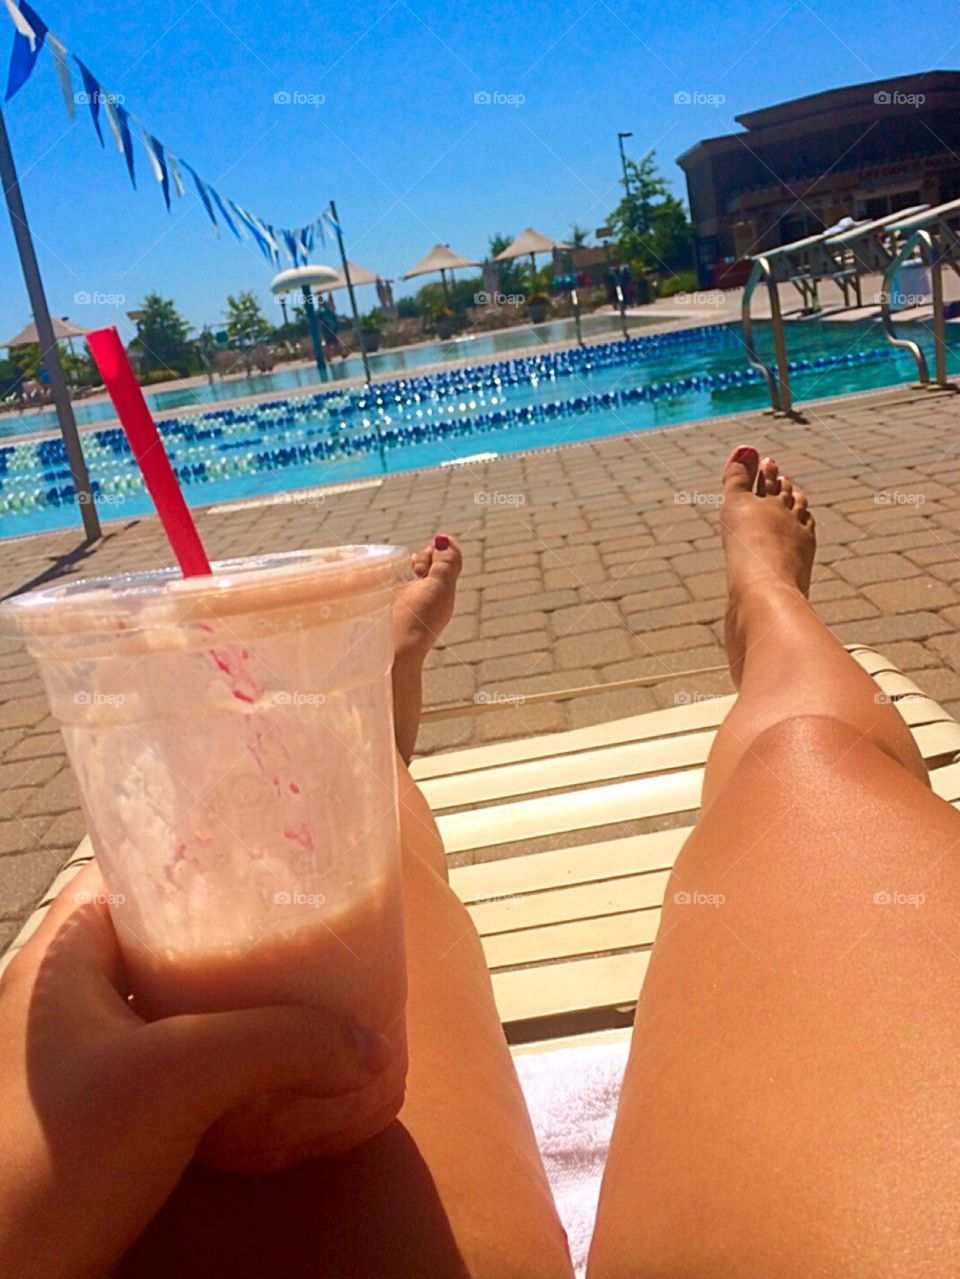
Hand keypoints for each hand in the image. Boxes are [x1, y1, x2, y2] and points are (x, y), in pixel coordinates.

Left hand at [0, 863, 388, 1278]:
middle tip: (300, 923)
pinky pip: (173, 1058)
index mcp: (62, 954)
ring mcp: (81, 1055)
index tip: (267, 858)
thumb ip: (279, 1045)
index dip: (199, 854)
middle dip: (233, 930)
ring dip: (233, 998)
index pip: (134, 868)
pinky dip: (221, 1053)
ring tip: (300, 988)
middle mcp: (66, 993)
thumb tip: (370, 1045)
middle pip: (163, 933)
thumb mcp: (177, 1078)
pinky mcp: (101, 1110)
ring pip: (172, 999)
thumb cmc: (50, 1158)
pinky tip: (268, 1065)